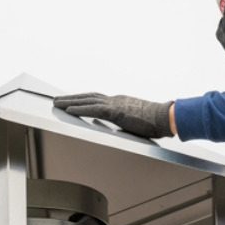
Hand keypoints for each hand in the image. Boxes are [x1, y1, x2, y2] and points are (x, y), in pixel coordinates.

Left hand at [54, 92, 173, 138]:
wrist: (166, 117)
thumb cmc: (156, 122)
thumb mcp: (135, 122)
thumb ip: (122, 123)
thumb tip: (115, 127)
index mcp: (120, 103)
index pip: (97, 100)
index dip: (83, 100)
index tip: (73, 101)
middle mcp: (115, 100)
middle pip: (89, 97)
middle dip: (72, 98)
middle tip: (58, 100)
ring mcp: (115, 104)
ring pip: (87, 100)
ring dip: (70, 101)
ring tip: (58, 103)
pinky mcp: (115, 111)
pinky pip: (93, 109)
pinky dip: (79, 108)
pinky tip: (69, 109)